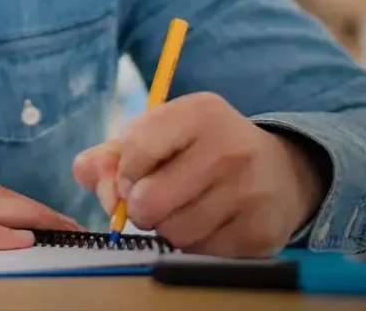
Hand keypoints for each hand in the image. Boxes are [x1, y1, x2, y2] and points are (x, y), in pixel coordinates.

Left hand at [73, 93, 325, 256]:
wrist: (278, 171)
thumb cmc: (200, 151)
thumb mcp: (159, 135)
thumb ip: (111, 154)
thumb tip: (87, 176)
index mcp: (198, 112)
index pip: (137, 148)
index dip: (125, 172)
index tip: (134, 176)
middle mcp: (229, 146)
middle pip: (150, 200)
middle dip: (141, 208)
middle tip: (155, 200)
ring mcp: (250, 190)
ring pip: (173, 232)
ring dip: (168, 229)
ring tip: (185, 210)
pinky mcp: (261, 230)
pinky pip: (202, 253)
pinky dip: (196, 245)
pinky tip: (210, 224)